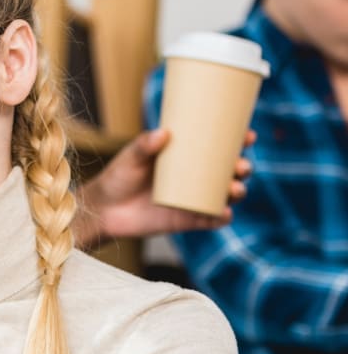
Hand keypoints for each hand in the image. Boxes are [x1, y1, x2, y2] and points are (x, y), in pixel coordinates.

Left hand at [74, 127, 253, 249]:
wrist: (104, 209)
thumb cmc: (118, 177)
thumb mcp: (131, 158)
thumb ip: (144, 146)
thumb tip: (163, 133)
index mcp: (186, 156)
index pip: (218, 146)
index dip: (238, 141)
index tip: (249, 135)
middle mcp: (195, 177)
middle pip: (229, 171)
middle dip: (242, 167)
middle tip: (241, 166)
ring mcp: (193, 199)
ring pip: (225, 195)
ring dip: (237, 192)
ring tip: (234, 189)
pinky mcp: (187, 220)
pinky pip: (211, 220)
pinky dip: (221, 217)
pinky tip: (225, 214)